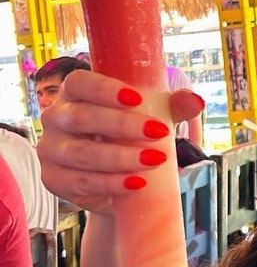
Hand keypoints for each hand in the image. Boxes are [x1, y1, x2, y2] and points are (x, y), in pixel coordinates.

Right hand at [37, 70, 203, 213]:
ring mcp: (50, 149)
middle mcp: (56, 118)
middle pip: (82, 118)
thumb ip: (173, 107)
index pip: (80, 83)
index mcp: (76, 93)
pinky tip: (136, 183)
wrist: (118, 182)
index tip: (137, 98)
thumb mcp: (155, 118)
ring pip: (82, 153)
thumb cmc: (133, 138)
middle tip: (159, 133)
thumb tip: (196, 101)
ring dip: (121, 158)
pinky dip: (111, 184)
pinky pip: (80, 182)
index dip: (105, 89)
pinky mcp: (53, 179)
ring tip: (155, 160)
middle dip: (123, 126)